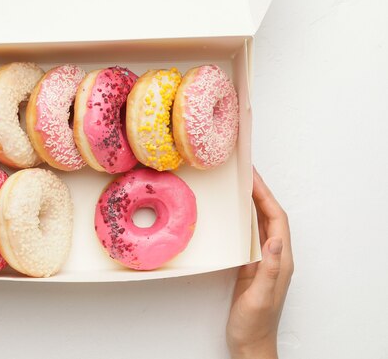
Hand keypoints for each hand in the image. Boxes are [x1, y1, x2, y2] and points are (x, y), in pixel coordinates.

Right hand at [226, 168, 293, 358]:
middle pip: (271, 216)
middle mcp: (275, 256)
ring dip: (253, 202)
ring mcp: (264, 260)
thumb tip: (275, 239)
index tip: (252, 177)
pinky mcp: (252, 265)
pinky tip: (234, 213)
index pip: (277, 220)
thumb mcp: (260, 297)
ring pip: (261, 223)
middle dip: (260, 192)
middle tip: (244, 172)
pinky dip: (244, 218)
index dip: (266, 196)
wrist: (250, 343)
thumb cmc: (254, 323)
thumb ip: (270, 269)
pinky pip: (250, 234)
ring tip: (239, 185)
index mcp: (281, 260)